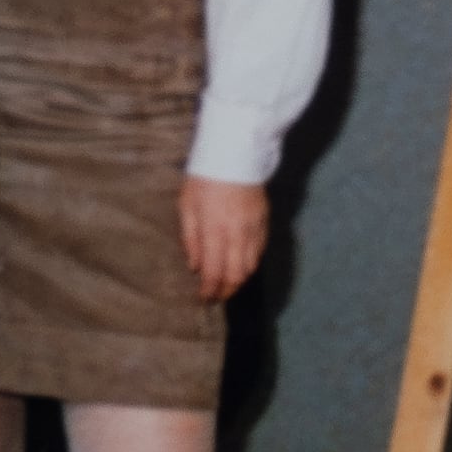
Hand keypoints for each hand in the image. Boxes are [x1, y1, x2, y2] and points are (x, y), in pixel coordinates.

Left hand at [177, 175, 268, 301]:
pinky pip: (259, 252)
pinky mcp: (264, 222)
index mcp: (214, 230)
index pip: (214, 272)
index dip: (209, 290)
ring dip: (239, 281)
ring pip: (250, 267)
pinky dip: (250, 265)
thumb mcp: (186, 205)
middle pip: (236, 276)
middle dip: (226, 291)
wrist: (235, 154)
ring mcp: (254, 229)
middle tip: (216, 297)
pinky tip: (241, 266)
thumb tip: (194, 266)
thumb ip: (190, 238)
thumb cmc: (205, 178)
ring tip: (227, 285)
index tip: (203, 298)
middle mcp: (237, 234)